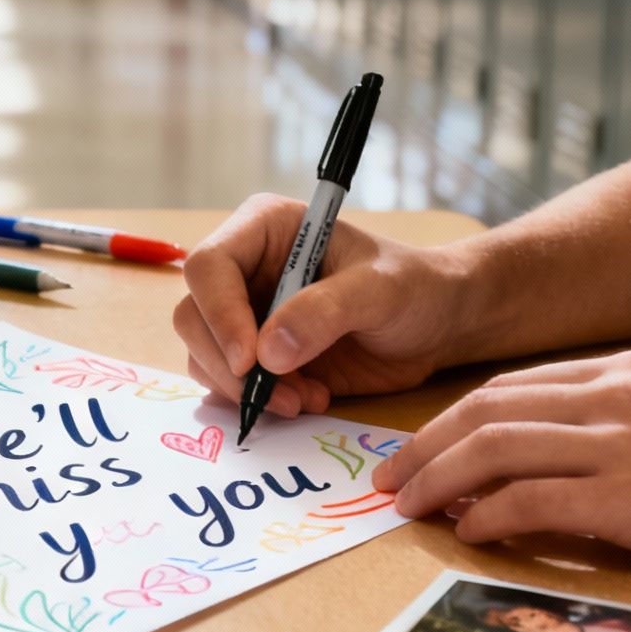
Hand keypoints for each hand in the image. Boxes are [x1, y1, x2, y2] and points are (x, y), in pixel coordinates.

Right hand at [173, 194, 469, 416]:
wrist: (436, 325)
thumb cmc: (414, 288)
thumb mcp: (380, 291)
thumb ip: (325, 312)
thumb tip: (267, 352)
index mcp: (265, 229)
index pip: (209, 266)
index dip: (220, 313)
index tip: (252, 360)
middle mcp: (244, 269)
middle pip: (194, 315)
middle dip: (230, 363)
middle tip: (279, 394)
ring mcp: (245, 314)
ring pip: (202, 354)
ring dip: (246, 388)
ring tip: (305, 399)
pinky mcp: (255, 354)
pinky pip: (226, 382)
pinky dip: (257, 401)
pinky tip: (307, 399)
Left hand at [371, 349, 630, 589]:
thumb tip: (573, 466)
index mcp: (630, 373)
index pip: (514, 386)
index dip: (457, 419)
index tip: (424, 446)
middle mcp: (615, 397)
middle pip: (485, 410)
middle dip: (425, 444)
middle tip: (389, 478)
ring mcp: (620, 444)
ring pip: (494, 448)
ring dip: (438, 479)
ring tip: (407, 508)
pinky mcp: (630, 496)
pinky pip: (531, 501)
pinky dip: (488, 516)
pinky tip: (468, 534)